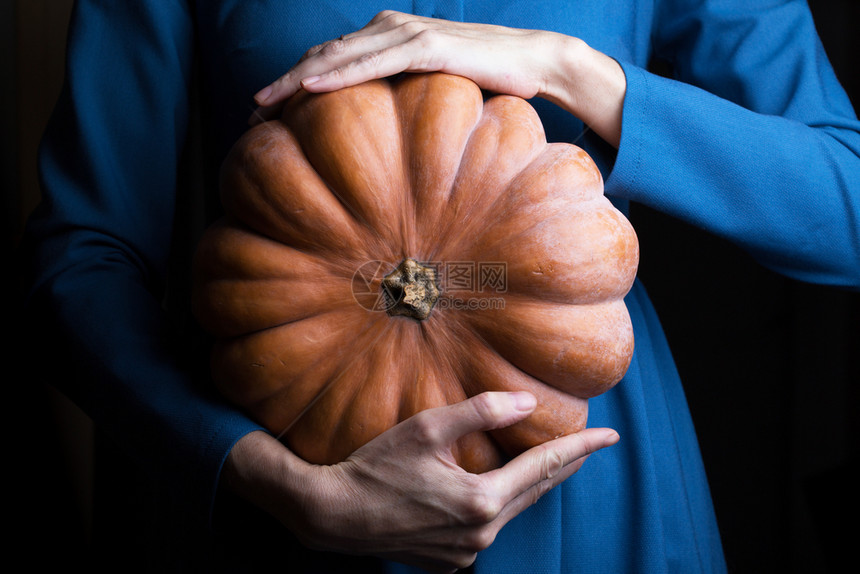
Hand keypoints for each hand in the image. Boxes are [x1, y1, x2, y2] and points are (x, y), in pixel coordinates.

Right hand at [222, 391, 619, 572]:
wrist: (333, 515)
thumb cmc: (376, 467)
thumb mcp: (427, 429)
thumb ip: (481, 412)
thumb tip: (527, 403)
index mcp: (481, 501)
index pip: (543, 467)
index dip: (580, 448)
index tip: (611, 436)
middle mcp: (481, 534)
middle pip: (534, 492)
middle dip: (563, 467)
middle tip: (589, 446)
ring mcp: (466, 553)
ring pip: (511, 512)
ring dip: (530, 486)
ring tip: (549, 464)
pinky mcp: (450, 563)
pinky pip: (487, 528)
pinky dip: (499, 505)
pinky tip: (495, 490)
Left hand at [249, 11, 625, 146]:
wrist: (531, 63)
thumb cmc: (482, 80)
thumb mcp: (430, 93)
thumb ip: (400, 101)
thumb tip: (377, 141)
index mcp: (385, 39)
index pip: (329, 60)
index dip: (293, 84)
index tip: (264, 113)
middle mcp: (388, 30)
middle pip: (322, 56)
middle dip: (283, 85)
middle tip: (251, 112)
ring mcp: (405, 35)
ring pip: (337, 56)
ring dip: (296, 79)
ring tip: (263, 103)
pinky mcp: (424, 47)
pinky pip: (372, 61)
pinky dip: (337, 74)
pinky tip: (308, 89)